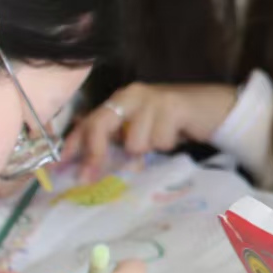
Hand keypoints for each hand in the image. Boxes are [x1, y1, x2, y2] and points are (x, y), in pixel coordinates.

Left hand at [63, 83, 238, 179]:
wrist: (212, 108)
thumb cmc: (174, 123)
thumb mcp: (141, 130)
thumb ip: (119, 140)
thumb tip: (89, 163)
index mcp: (120, 99)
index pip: (90, 121)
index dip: (73, 144)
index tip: (59, 167)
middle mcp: (131, 94)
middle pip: (101, 126)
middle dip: (95, 154)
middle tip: (87, 178)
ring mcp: (151, 98)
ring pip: (134, 142)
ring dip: (149, 149)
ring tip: (163, 139)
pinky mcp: (172, 106)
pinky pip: (160, 141)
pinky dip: (169, 144)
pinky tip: (177, 134)